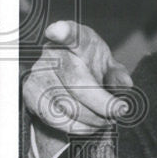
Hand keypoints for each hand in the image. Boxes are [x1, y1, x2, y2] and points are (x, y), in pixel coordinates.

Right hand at [22, 21, 133, 157]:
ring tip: (108, 120)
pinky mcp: (31, 93)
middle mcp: (53, 53)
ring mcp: (39, 73)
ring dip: (92, 118)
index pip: (70, 33)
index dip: (64, 32)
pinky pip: (54, 117)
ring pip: (66, 103)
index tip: (57, 31)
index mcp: (78, 41)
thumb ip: (118, 74)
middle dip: (102, 102)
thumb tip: (125, 83)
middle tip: (120, 111)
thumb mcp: (110, 68)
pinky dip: (77, 127)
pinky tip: (91, 126)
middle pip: (76, 80)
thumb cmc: (93, 70)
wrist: (70, 84)